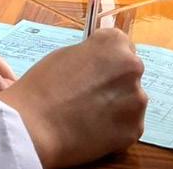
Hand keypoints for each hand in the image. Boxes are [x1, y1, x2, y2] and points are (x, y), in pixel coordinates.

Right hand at [0, 28, 146, 168]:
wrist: (36, 126)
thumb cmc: (44, 85)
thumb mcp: (67, 55)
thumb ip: (91, 56)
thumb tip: (100, 65)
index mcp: (114, 42)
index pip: (122, 45)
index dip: (107, 58)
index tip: (96, 68)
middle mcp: (132, 67)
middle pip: (130, 72)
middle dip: (115, 81)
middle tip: (91, 94)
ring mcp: (136, 99)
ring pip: (131, 100)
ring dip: (117, 105)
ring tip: (90, 115)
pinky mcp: (135, 129)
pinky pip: (129, 125)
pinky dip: (116, 128)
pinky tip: (94, 130)